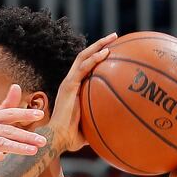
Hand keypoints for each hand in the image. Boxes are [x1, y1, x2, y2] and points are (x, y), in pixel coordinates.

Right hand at [0, 84, 46, 173]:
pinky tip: (0, 157)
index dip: (24, 113)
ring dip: (16, 147)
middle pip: (7, 130)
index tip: (40, 114)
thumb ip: (5, 106)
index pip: (9, 114)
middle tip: (43, 141)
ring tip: (32, 151)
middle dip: (26, 136)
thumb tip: (17, 86)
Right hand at [47, 32, 117, 151]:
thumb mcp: (92, 126)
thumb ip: (101, 122)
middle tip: (115, 37)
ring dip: (99, 45)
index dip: (98, 57)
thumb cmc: (72, 138)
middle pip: (85, 57)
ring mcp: (68, 83)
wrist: (58, 139)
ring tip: (114, 38)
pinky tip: (106, 53)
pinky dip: (94, 59)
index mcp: (74, 89)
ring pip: (83, 57)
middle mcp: (70, 82)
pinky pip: (82, 68)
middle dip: (100, 44)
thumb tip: (118, 127)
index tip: (113, 50)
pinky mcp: (68, 86)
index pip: (86, 67)